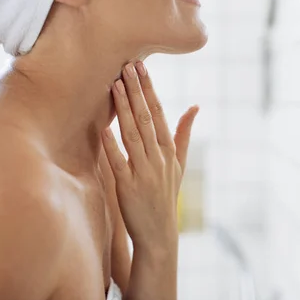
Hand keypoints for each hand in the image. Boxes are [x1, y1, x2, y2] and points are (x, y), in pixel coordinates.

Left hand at [101, 61, 198, 251]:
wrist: (159, 233)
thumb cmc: (166, 195)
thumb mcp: (180, 164)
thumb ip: (185, 134)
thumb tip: (195, 107)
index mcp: (169, 151)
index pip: (159, 113)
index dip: (149, 90)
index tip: (141, 68)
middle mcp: (159, 158)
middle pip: (146, 119)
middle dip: (136, 91)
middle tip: (126, 66)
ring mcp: (144, 172)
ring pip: (133, 135)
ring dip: (124, 109)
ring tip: (114, 86)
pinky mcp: (128, 187)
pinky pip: (118, 162)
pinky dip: (111, 145)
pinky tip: (104, 127)